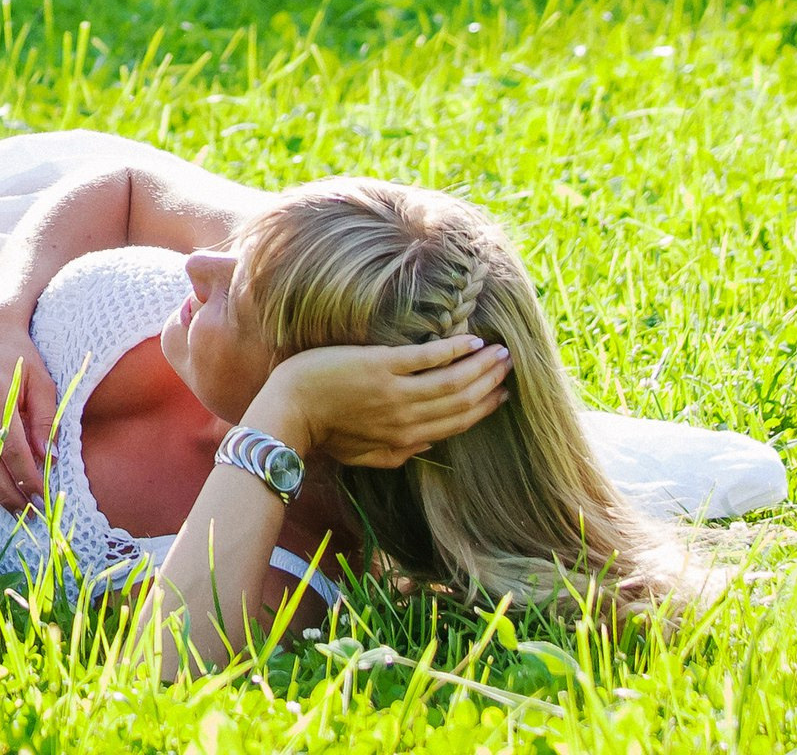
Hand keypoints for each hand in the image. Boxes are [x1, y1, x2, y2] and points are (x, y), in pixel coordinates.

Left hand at [246, 337, 512, 468]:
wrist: (287, 413)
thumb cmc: (322, 432)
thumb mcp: (365, 455)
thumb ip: (399, 454)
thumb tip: (430, 446)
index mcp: (405, 439)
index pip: (456, 423)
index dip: (483, 408)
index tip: (502, 394)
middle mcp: (407, 417)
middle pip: (461, 400)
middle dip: (489, 383)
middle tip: (509, 366)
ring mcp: (395, 391)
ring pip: (453, 380)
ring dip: (480, 366)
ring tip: (500, 352)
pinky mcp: (380, 366)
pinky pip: (427, 357)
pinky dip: (453, 350)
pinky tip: (471, 341)